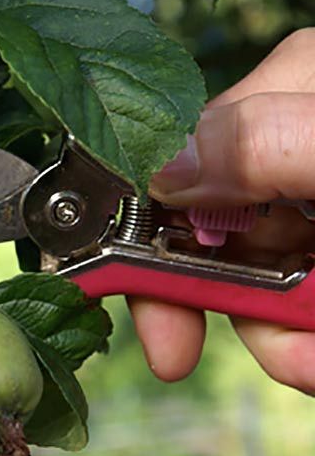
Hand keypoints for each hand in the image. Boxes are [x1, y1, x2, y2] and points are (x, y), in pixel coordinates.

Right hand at [132, 28, 314, 393]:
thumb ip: (275, 143)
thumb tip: (165, 171)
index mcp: (294, 93)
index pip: (180, 168)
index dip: (156, 254)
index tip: (168, 340)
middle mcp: (295, 145)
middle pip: (217, 240)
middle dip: (248, 314)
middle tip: (299, 362)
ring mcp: (311, 199)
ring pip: (257, 282)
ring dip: (290, 339)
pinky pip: (297, 303)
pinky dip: (310, 338)